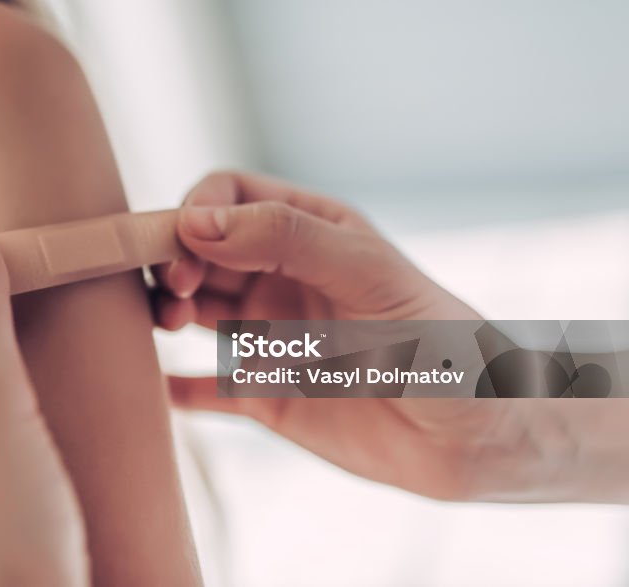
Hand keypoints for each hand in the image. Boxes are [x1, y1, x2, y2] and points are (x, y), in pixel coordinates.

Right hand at [154, 172, 556, 501]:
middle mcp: (281, 277)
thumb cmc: (444, 343)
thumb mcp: (369, 275)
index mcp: (309, 231)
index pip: (229, 197)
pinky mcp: (266, 396)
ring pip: (193, 309)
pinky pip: (205, 387)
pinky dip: (175, 386)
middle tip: (175, 293)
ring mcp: (270, 336)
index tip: (183, 245)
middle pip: (197, 251)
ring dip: (164, 310)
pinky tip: (157, 386)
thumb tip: (195, 221)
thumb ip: (286, 238)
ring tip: (165, 325)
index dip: (195, 212)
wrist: (480, 438)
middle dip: (171, 260)